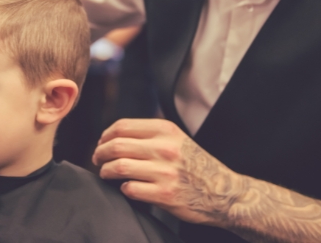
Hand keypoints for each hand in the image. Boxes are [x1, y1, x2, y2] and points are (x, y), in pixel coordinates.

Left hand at [92, 118, 242, 227]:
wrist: (224, 191)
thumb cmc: (195, 164)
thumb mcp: (177, 139)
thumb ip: (150, 134)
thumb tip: (115, 136)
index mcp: (166, 130)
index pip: (122, 126)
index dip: (106, 135)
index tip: (101, 142)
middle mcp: (164, 148)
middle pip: (117, 145)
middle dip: (100, 152)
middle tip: (96, 158)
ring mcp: (164, 172)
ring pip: (119, 166)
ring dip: (105, 170)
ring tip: (104, 173)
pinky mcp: (165, 195)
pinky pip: (130, 189)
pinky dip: (123, 188)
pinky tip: (125, 187)